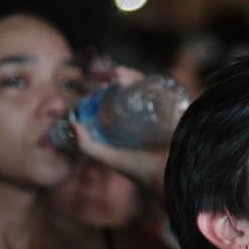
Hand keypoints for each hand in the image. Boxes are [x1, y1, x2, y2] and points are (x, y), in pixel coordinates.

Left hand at [71, 66, 169, 188]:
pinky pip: (161, 89)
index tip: (98, 84)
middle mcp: (147, 115)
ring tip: (118, 74)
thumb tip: (74, 124)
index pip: (120, 100)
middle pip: (133, 89)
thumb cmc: (140, 169)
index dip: (108, 90)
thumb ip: (89, 146)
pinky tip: (133, 79)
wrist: (168, 174)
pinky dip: (147, 80)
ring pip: (146, 86)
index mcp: (132, 124)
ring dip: (131, 76)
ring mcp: (161, 110)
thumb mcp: (110, 157)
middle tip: (108, 75)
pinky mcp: (174, 107)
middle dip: (120, 78)